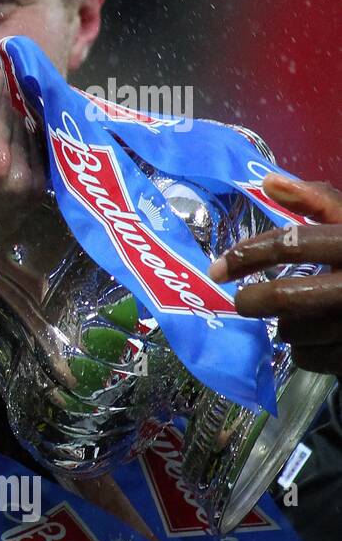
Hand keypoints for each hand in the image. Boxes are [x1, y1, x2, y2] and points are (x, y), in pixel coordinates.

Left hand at [208, 173, 341, 375]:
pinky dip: (306, 348)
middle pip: (286, 298)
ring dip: (289, 323)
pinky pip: (307, 357)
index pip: (293, 244)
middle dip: (252, 300)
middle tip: (242, 300)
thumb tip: (269, 182)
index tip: (218, 267)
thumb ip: (320, 201)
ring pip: (293, 331)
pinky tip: (322, 334)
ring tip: (307, 312)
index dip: (248, 254)